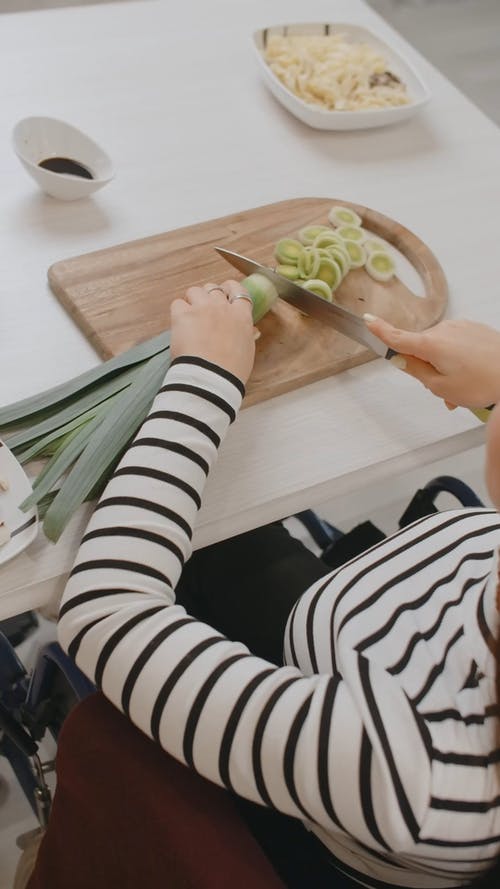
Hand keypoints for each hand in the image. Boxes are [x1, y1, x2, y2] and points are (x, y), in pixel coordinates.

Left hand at [170, 280, 255, 384]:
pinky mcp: (183, 315)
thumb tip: (248, 330)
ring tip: (190, 317)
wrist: (211, 377)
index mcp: (241, 315)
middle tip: (203, 311)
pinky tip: (179, 325)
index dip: (229, 289)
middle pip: (213, 288)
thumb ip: (245, 334)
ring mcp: (202, 309)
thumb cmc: (231, 370)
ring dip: (192, 301)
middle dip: (208, 297)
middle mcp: (222, 307)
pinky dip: (177, 312)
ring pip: (194, 291)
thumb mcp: (247, 350)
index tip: (225, 293)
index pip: (237, 290)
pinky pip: (177, 304)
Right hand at [364, 316, 499, 409]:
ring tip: (463, 388)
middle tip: (444, 393)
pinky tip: (472, 375)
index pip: (398, 336)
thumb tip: (401, 359)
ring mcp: (462, 327)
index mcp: (431, 344)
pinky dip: (460, 359)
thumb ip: (416, 371)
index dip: (380, 330)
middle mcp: (445, 330)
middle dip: (427, 368)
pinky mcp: (475, 328)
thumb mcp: (440, 386)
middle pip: (422, 348)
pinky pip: (458, 344)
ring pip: (442, 348)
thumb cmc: (483, 383)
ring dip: (446, 366)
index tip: (367, 320)